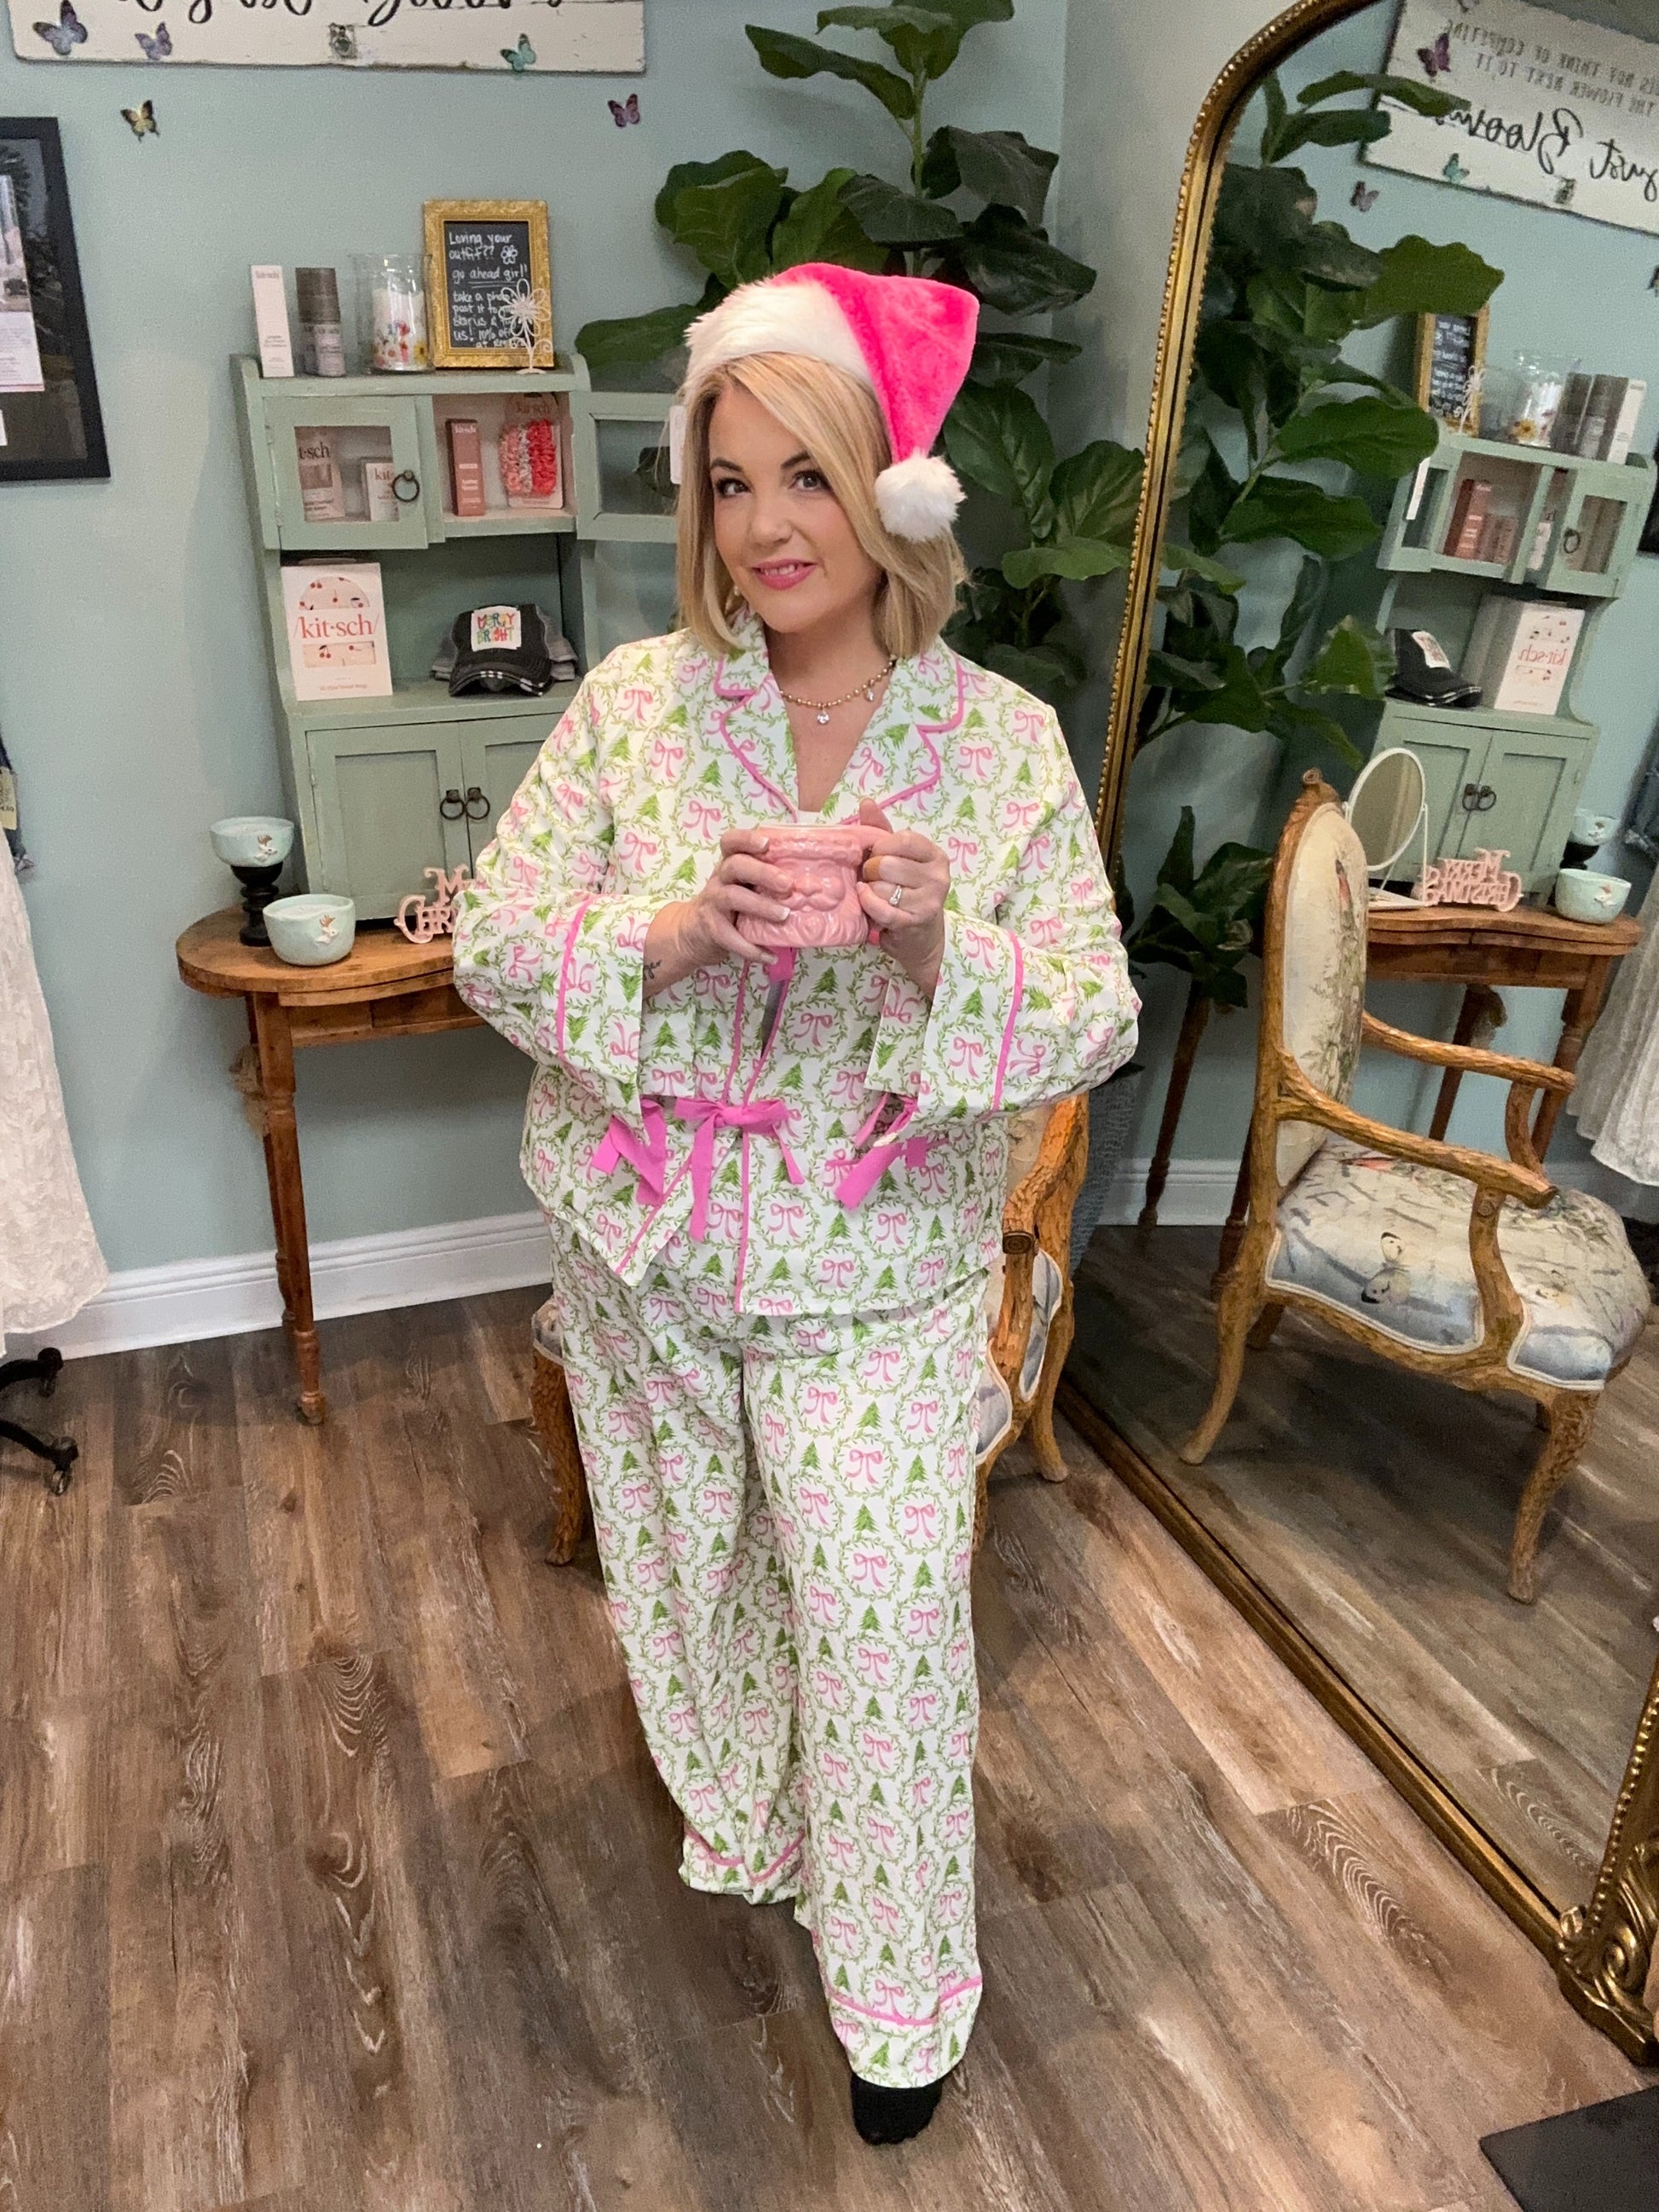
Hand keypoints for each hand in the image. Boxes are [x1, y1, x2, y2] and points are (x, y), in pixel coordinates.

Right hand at [642, 828, 792, 996]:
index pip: (731, 843)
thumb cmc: (729, 906)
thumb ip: (764, 882)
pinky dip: (752, 949)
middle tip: (788, 885)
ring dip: (761, 906)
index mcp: (729, 865)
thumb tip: (810, 887)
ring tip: (784, 916)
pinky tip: (770, 956)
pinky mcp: (712, 929)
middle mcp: (719, 879)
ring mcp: (713, 903)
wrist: (692, 933)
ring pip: (733, 897)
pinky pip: (732, 938)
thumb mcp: (741, 886)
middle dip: (763, 873)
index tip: (767, 843)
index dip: (747, 839)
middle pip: (736, 866)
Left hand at [856, 799, 948, 999]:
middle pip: (888, 864)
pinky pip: (881, 908)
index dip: (881, 846)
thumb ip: (881, 830)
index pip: (904, 839)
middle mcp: (938, 877)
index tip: (876, 855)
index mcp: (935, 856)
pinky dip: (868, 903)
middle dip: (871, 872)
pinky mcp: (914, 923)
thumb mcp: (898, 858)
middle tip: (873, 879)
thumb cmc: (905, 891)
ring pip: (881, 887)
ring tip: (876, 895)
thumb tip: (866, 802)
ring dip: (869, 891)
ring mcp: (929, 901)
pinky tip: (865, 900)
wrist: (919, 937)